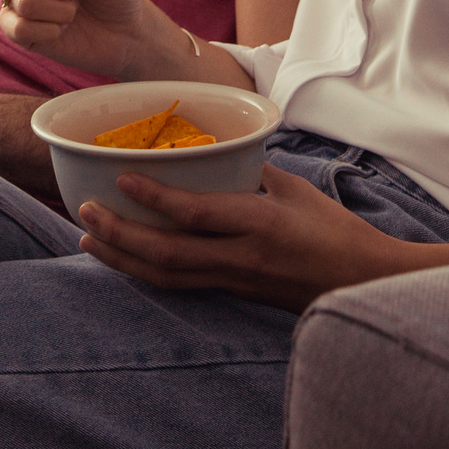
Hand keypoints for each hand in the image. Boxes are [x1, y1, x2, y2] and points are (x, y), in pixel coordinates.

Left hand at [79, 163, 448, 311]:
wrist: (362, 282)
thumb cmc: (334, 230)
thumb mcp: (294, 190)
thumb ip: (252, 174)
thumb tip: (218, 155)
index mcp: (258, 223)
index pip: (196, 214)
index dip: (154, 199)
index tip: (121, 180)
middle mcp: (240, 257)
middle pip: (167, 254)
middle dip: (120, 236)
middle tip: (85, 214)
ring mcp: (235, 281)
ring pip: (167, 277)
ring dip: (124, 260)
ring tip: (90, 240)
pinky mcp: (234, 293)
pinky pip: (182, 285)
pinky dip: (148, 274)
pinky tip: (127, 262)